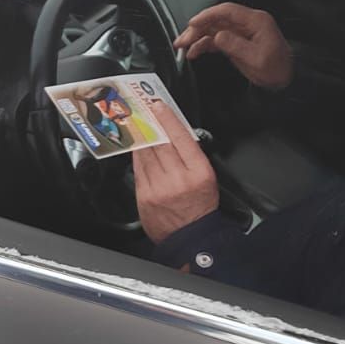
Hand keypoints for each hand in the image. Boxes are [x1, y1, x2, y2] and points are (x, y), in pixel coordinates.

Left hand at [134, 101, 218, 244]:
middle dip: (151, 124)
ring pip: (146, 155)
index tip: (159, 107)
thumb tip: (174, 133)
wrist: (190, 236)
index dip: (167, 119)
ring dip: (141, 139)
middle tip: (143, 111)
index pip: (181, 138)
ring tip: (139, 127)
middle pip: (160, 144)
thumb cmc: (200, 205)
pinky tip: (137, 149)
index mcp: (198, 171)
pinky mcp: (144, 197)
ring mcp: (158, 188)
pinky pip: (138, 170)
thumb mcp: (207, 176)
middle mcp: (177, 178)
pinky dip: (137, 157)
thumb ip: (191, 155)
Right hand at [175, 4, 292, 90]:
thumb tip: (218, 37)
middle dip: (197, 28)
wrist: (284, 79)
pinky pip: (216, 40)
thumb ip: (236, 46)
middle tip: (182, 40)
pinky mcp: (236, 42)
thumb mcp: (257, 59)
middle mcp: (246, 23)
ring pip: (213, 29)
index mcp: (255, 21)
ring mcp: (240, 32)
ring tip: (182, 46)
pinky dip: (203, 44)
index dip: (208, 15)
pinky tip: (193, 52)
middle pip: (217, 20)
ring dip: (197, 37)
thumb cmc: (276, 68)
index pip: (227, 11)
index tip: (193, 23)